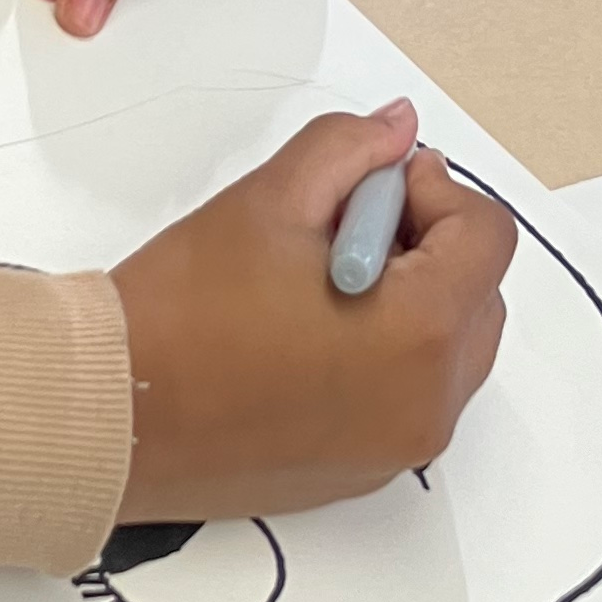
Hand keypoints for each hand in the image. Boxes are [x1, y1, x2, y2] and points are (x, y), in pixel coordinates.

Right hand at [110, 102, 516, 520]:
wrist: (115, 412)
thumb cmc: (185, 310)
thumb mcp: (272, 198)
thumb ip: (351, 148)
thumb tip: (399, 129)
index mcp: (418, 334)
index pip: (486, 237)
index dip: (432, 191)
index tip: (370, 188)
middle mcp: (426, 404)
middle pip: (478, 295)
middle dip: (426, 244)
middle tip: (344, 224)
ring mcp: (399, 449)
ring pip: (450, 348)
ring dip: (411, 297)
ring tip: (321, 277)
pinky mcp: (366, 472)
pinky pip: (412, 395)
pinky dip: (386, 352)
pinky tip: (308, 329)